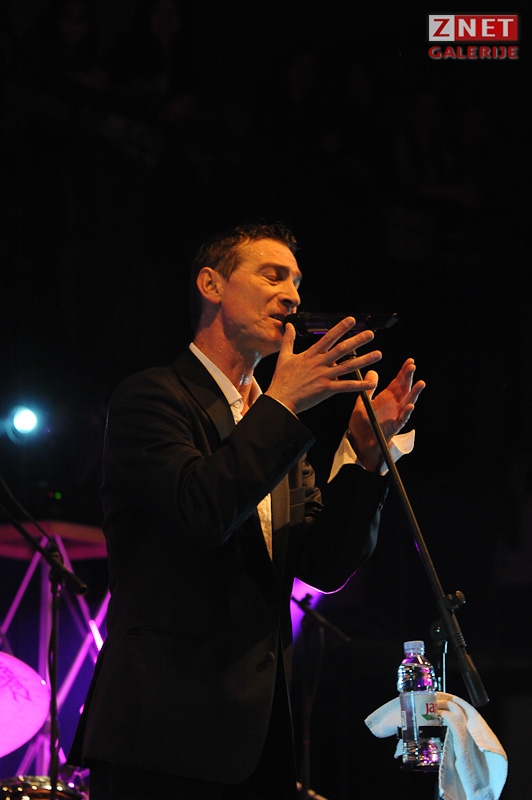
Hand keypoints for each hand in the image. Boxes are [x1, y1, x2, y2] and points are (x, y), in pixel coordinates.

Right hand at [265, 317, 382, 414]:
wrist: (280, 399)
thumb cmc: (281, 380)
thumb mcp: (283, 357)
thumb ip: (288, 340)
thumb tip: (288, 326)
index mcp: (311, 355)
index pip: (328, 337)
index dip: (340, 328)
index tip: (352, 320)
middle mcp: (319, 363)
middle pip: (342, 349)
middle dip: (358, 340)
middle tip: (370, 333)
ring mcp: (324, 376)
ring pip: (348, 366)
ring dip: (364, 360)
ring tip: (378, 354)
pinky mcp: (326, 389)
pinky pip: (346, 386)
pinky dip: (359, 385)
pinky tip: (371, 383)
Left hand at [348, 358, 425, 471]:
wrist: (359, 440)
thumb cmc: (362, 422)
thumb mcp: (363, 401)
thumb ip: (369, 388)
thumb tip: (372, 371)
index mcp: (387, 397)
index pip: (398, 381)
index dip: (404, 371)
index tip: (410, 361)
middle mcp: (394, 404)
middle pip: (404, 388)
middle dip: (409, 377)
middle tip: (413, 366)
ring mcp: (396, 415)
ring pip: (408, 402)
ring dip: (414, 393)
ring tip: (421, 383)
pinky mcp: (394, 426)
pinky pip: (402, 419)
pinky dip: (406, 413)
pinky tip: (410, 406)